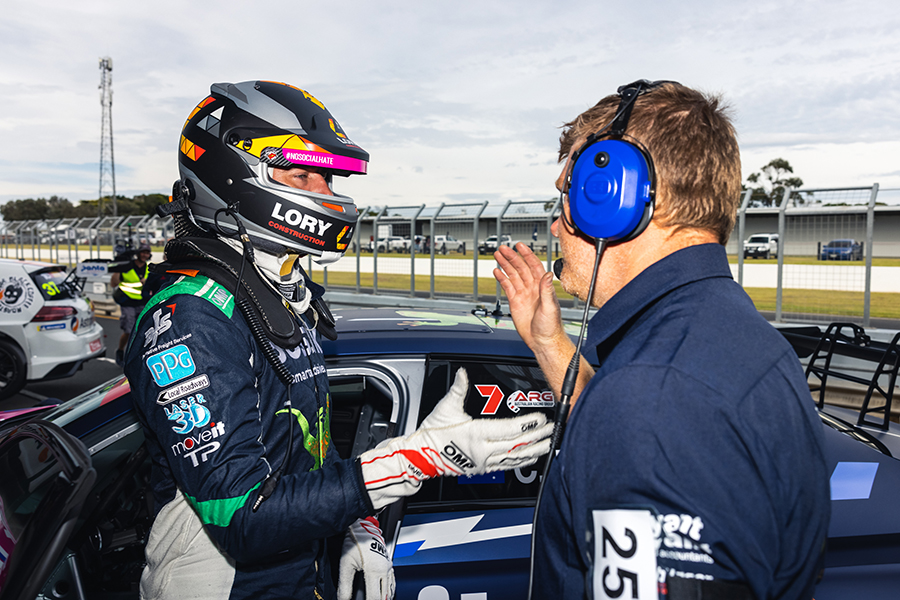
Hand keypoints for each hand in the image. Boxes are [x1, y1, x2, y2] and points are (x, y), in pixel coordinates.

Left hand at [337, 517, 394, 599]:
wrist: (363, 525)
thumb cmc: (355, 540)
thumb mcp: (345, 563)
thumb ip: (344, 585)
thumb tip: (343, 598)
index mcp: (374, 570)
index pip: (374, 598)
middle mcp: (384, 569)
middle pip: (384, 596)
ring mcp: (388, 566)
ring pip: (390, 590)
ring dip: (384, 598)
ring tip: (375, 599)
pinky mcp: (389, 563)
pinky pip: (392, 581)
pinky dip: (388, 590)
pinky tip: (384, 594)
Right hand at [360, 368, 551, 509]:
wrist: (420, 457)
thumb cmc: (432, 435)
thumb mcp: (445, 408)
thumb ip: (458, 389)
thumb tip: (463, 374)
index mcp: (476, 433)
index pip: (509, 430)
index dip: (528, 425)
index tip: (541, 418)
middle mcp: (483, 450)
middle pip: (517, 443)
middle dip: (538, 436)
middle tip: (553, 429)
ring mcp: (484, 461)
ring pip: (516, 457)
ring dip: (535, 450)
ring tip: (550, 444)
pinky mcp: (483, 468)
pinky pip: (507, 465)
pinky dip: (522, 461)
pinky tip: (532, 457)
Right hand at [493, 243, 564, 350]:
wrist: (542, 340)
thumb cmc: (551, 326)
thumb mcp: (550, 307)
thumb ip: (547, 290)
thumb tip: (548, 274)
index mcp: (542, 286)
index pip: (534, 265)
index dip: (526, 254)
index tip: (519, 246)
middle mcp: (533, 288)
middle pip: (520, 267)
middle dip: (511, 257)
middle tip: (503, 248)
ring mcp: (523, 294)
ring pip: (512, 275)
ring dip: (505, 264)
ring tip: (497, 255)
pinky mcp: (515, 301)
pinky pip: (507, 286)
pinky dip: (501, 278)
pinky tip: (496, 271)